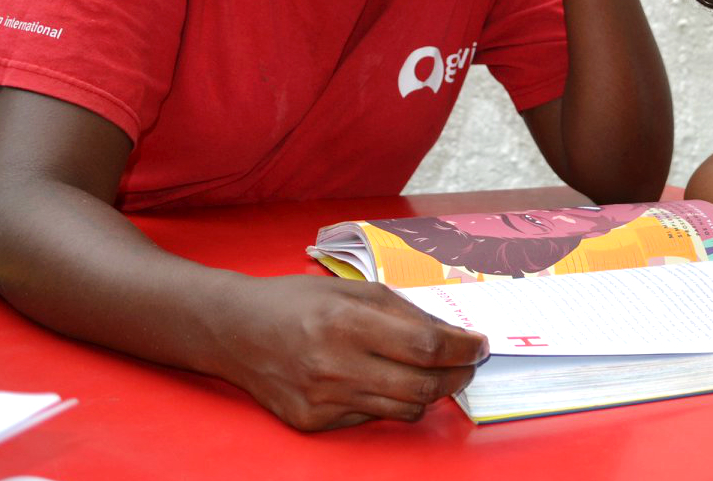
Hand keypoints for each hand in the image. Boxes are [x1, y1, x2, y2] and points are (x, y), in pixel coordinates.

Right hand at [210, 275, 488, 429]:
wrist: (235, 331)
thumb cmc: (297, 302)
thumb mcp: (353, 290)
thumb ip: (405, 312)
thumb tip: (452, 335)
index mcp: (347, 323)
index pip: (425, 347)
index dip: (461, 349)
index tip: (477, 344)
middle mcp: (335, 366)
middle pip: (421, 386)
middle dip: (455, 377)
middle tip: (466, 365)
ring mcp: (323, 399)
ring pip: (403, 410)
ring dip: (429, 393)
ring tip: (433, 375)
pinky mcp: (313, 421)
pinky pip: (371, 417)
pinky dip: (389, 402)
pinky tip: (384, 382)